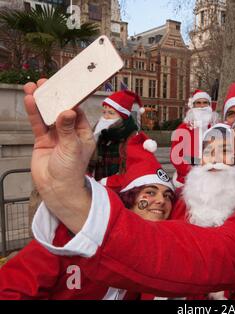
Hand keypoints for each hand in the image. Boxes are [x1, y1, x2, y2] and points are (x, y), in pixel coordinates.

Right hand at [24, 80, 95, 231]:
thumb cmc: (71, 172)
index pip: (78, 111)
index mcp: (83, 133)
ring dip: (41, 102)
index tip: (65, 86)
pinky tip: (30, 101)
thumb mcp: (72, 148)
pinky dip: (34, 113)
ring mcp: (56, 136)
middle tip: (47, 83)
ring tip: (34, 87)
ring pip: (48, 115)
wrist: (56, 189)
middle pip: (61, 110)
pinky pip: (38, 124)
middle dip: (54, 97)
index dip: (71, 99)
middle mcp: (70, 132)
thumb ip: (67, 129)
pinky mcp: (43, 140)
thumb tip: (67, 111)